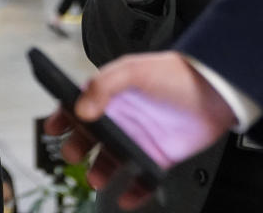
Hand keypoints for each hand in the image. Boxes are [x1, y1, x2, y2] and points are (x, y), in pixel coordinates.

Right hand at [44, 51, 235, 208]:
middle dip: (75, 148)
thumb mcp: (132, 70)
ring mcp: (136, 139)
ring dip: (100, 172)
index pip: (76, 108)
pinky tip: (126, 196)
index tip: (52, 128)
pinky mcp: (156, 157)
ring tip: (97, 178)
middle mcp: (118, 119)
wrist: (214, 90)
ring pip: (110, 161)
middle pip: (88, 139)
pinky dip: (133, 192)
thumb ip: (103, 86)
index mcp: (107, 96)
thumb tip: (81, 110)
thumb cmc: (172, 73)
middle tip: (73, 153)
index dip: (61, 119)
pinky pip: (140, 179)